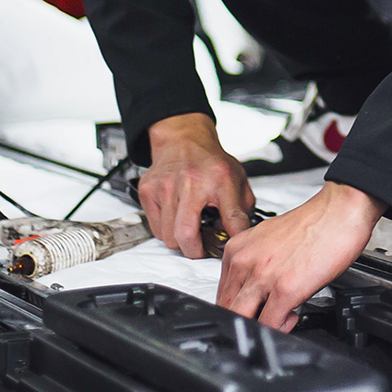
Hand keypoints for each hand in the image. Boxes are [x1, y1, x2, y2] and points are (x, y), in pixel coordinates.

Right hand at [138, 113, 255, 258]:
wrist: (184, 140)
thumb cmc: (210, 162)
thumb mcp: (238, 179)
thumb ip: (243, 209)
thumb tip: (239, 237)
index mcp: (220, 178)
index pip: (232, 218)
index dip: (234, 239)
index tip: (231, 247)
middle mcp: (191, 182)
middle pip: (186, 234)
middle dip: (195, 251)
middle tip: (202, 250)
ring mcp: (166, 186)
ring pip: (168, 236)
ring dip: (180, 241)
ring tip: (190, 230)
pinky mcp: (148, 191)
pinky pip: (156, 229)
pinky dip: (167, 232)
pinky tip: (177, 219)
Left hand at [217, 181, 384, 330]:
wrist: (340, 210)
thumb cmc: (313, 223)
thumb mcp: (268, 239)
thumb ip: (255, 263)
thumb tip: (255, 288)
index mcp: (238, 249)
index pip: (222, 292)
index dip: (237, 306)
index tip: (253, 309)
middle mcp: (245, 262)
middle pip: (227, 307)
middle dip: (245, 319)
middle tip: (265, 317)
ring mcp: (263, 277)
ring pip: (242, 318)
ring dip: (261, 325)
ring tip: (280, 316)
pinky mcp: (285, 290)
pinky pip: (270, 325)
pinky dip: (280, 328)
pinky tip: (293, 314)